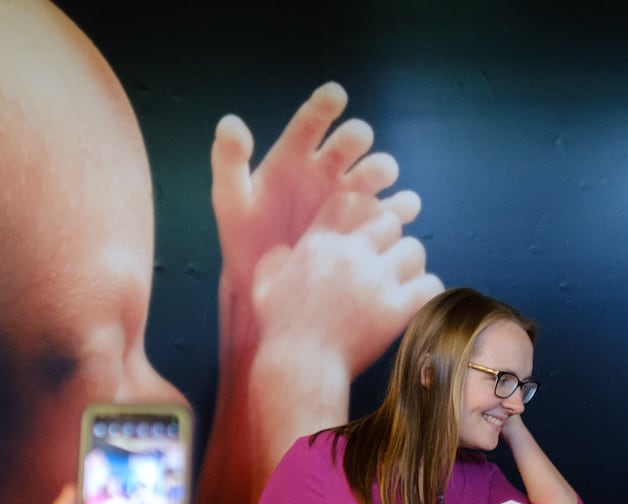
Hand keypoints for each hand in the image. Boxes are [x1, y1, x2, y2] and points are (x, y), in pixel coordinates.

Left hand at [211, 82, 403, 277]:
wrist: (264, 284)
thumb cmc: (246, 235)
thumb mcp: (231, 199)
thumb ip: (228, 162)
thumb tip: (230, 122)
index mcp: (296, 153)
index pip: (312, 119)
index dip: (324, 105)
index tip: (334, 96)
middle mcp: (329, 167)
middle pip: (353, 139)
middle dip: (354, 137)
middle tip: (351, 143)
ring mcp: (352, 194)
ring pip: (379, 170)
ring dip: (379, 171)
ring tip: (371, 183)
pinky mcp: (368, 223)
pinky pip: (393, 210)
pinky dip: (400, 208)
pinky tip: (395, 213)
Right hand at [251, 189, 440, 379]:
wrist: (300, 368)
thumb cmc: (279, 331)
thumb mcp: (263, 287)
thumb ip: (275, 260)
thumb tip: (286, 250)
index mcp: (319, 243)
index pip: (351, 203)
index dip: (363, 214)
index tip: (363, 236)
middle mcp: (350, 254)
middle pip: (390, 221)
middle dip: (389, 240)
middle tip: (384, 264)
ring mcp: (376, 280)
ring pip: (414, 249)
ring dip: (409, 265)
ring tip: (401, 282)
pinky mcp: (396, 308)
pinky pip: (431, 284)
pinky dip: (426, 292)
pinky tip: (415, 303)